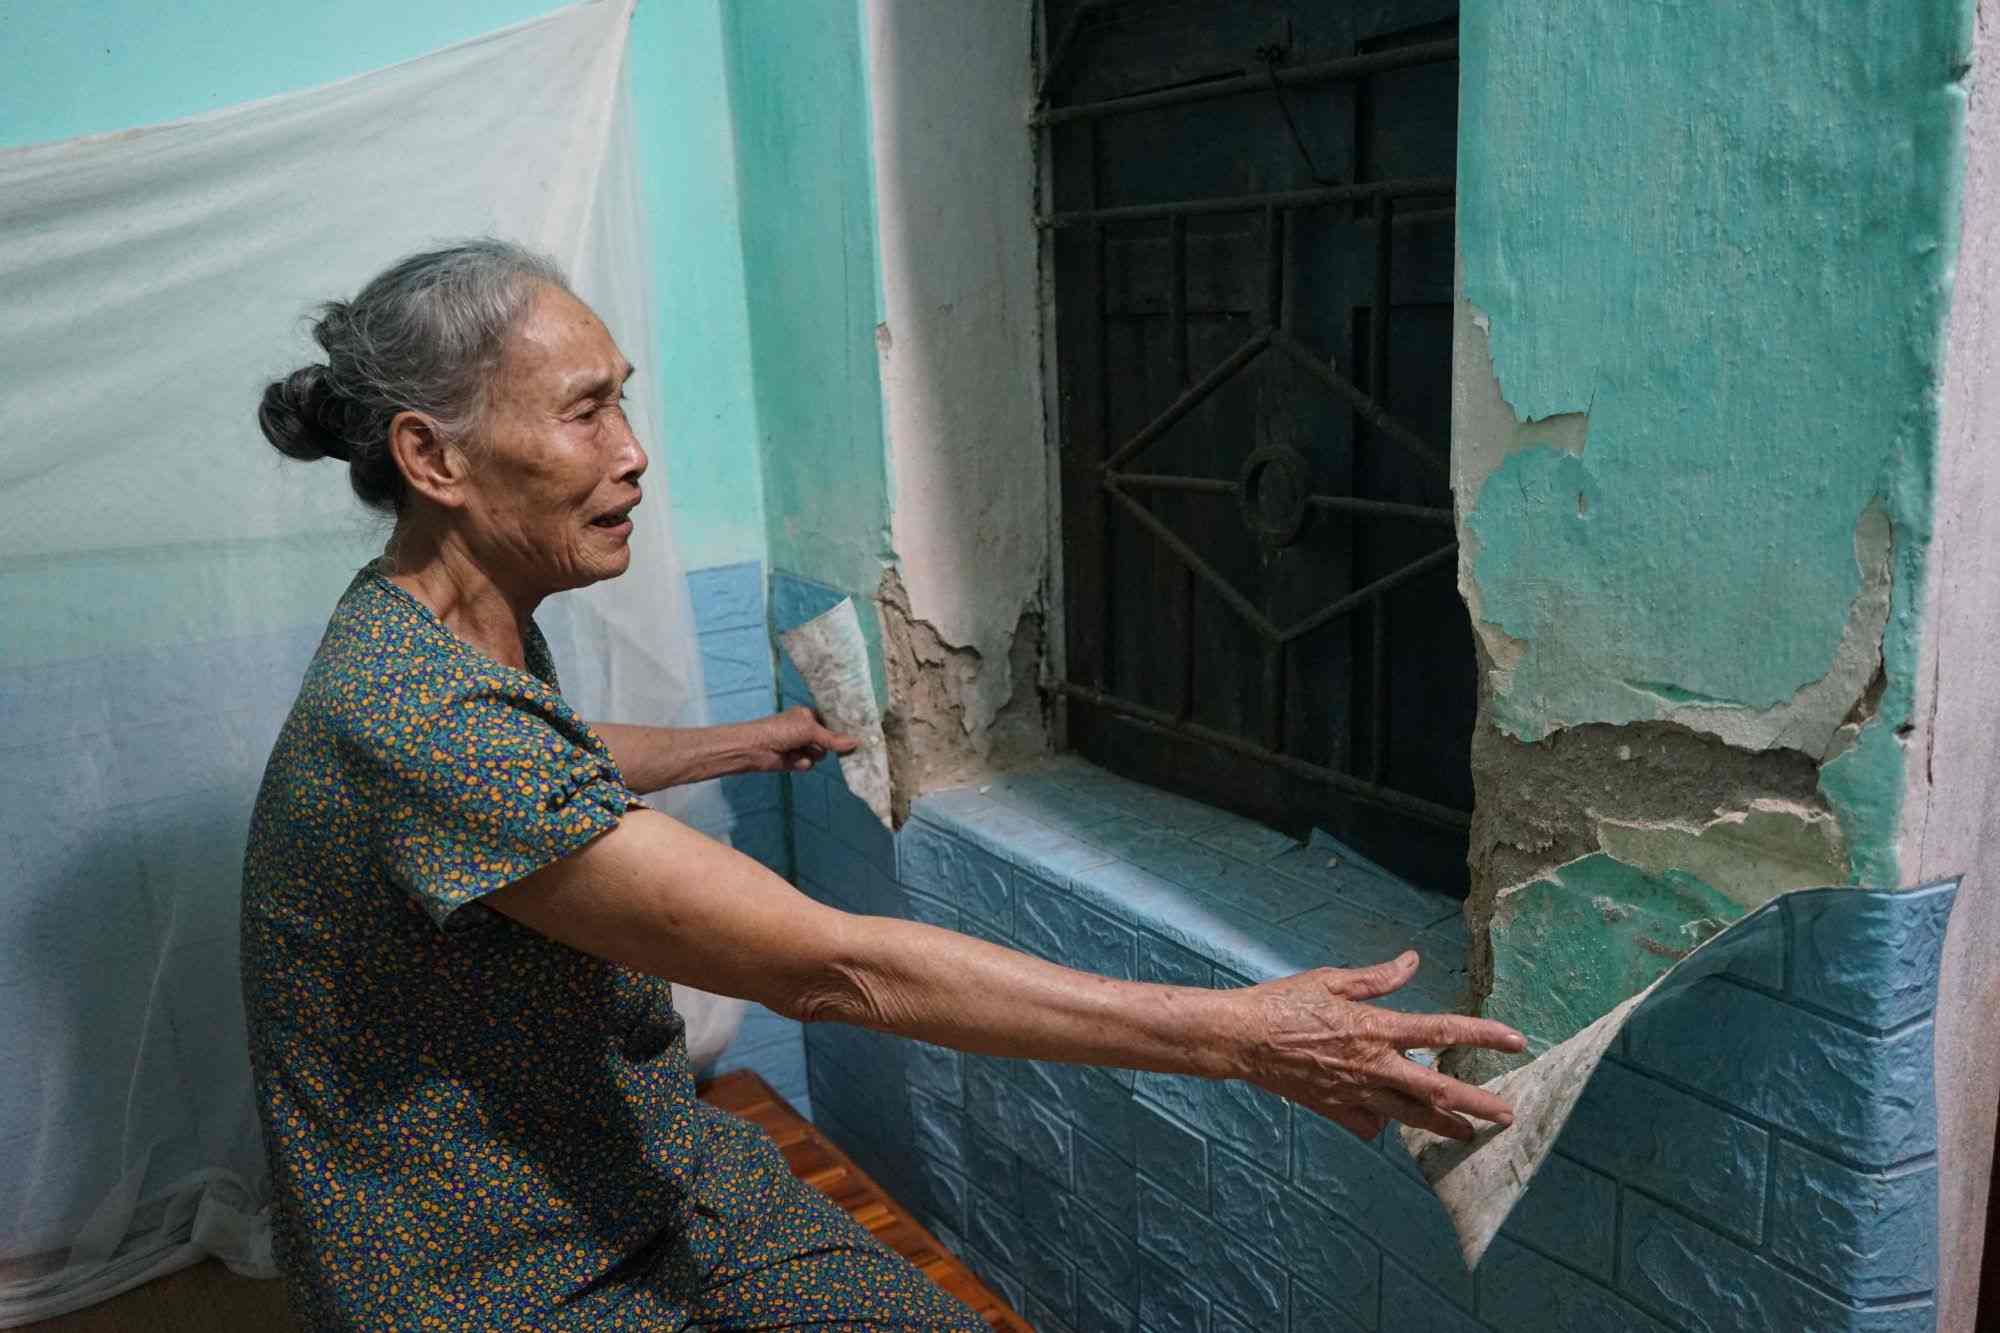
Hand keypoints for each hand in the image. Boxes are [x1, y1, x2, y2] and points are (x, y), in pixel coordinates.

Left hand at [746, 706, 859, 773]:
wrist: (756, 748)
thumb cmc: (781, 730)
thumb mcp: (810, 730)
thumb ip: (832, 739)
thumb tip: (856, 743)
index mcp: (809, 716)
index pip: (831, 722)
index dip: (841, 729)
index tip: (856, 733)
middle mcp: (806, 730)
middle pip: (829, 741)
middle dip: (826, 744)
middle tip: (828, 743)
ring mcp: (801, 746)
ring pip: (820, 755)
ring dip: (811, 754)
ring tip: (798, 749)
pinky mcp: (796, 761)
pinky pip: (810, 764)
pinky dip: (802, 763)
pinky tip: (791, 759)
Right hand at [1240, 951, 1524, 1141]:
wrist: (1242, 1038)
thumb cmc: (1284, 1002)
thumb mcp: (1332, 979)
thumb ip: (1378, 977)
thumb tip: (1412, 962)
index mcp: (1375, 1028)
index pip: (1441, 1032)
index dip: (1482, 1036)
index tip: (1516, 1041)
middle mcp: (1372, 1065)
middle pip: (1436, 1090)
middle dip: (1476, 1103)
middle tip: (1506, 1115)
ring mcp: (1354, 1093)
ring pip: (1410, 1116)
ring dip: (1444, 1125)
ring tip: (1468, 1134)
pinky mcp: (1335, 1109)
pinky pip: (1369, 1124)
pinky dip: (1384, 1124)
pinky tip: (1391, 1120)